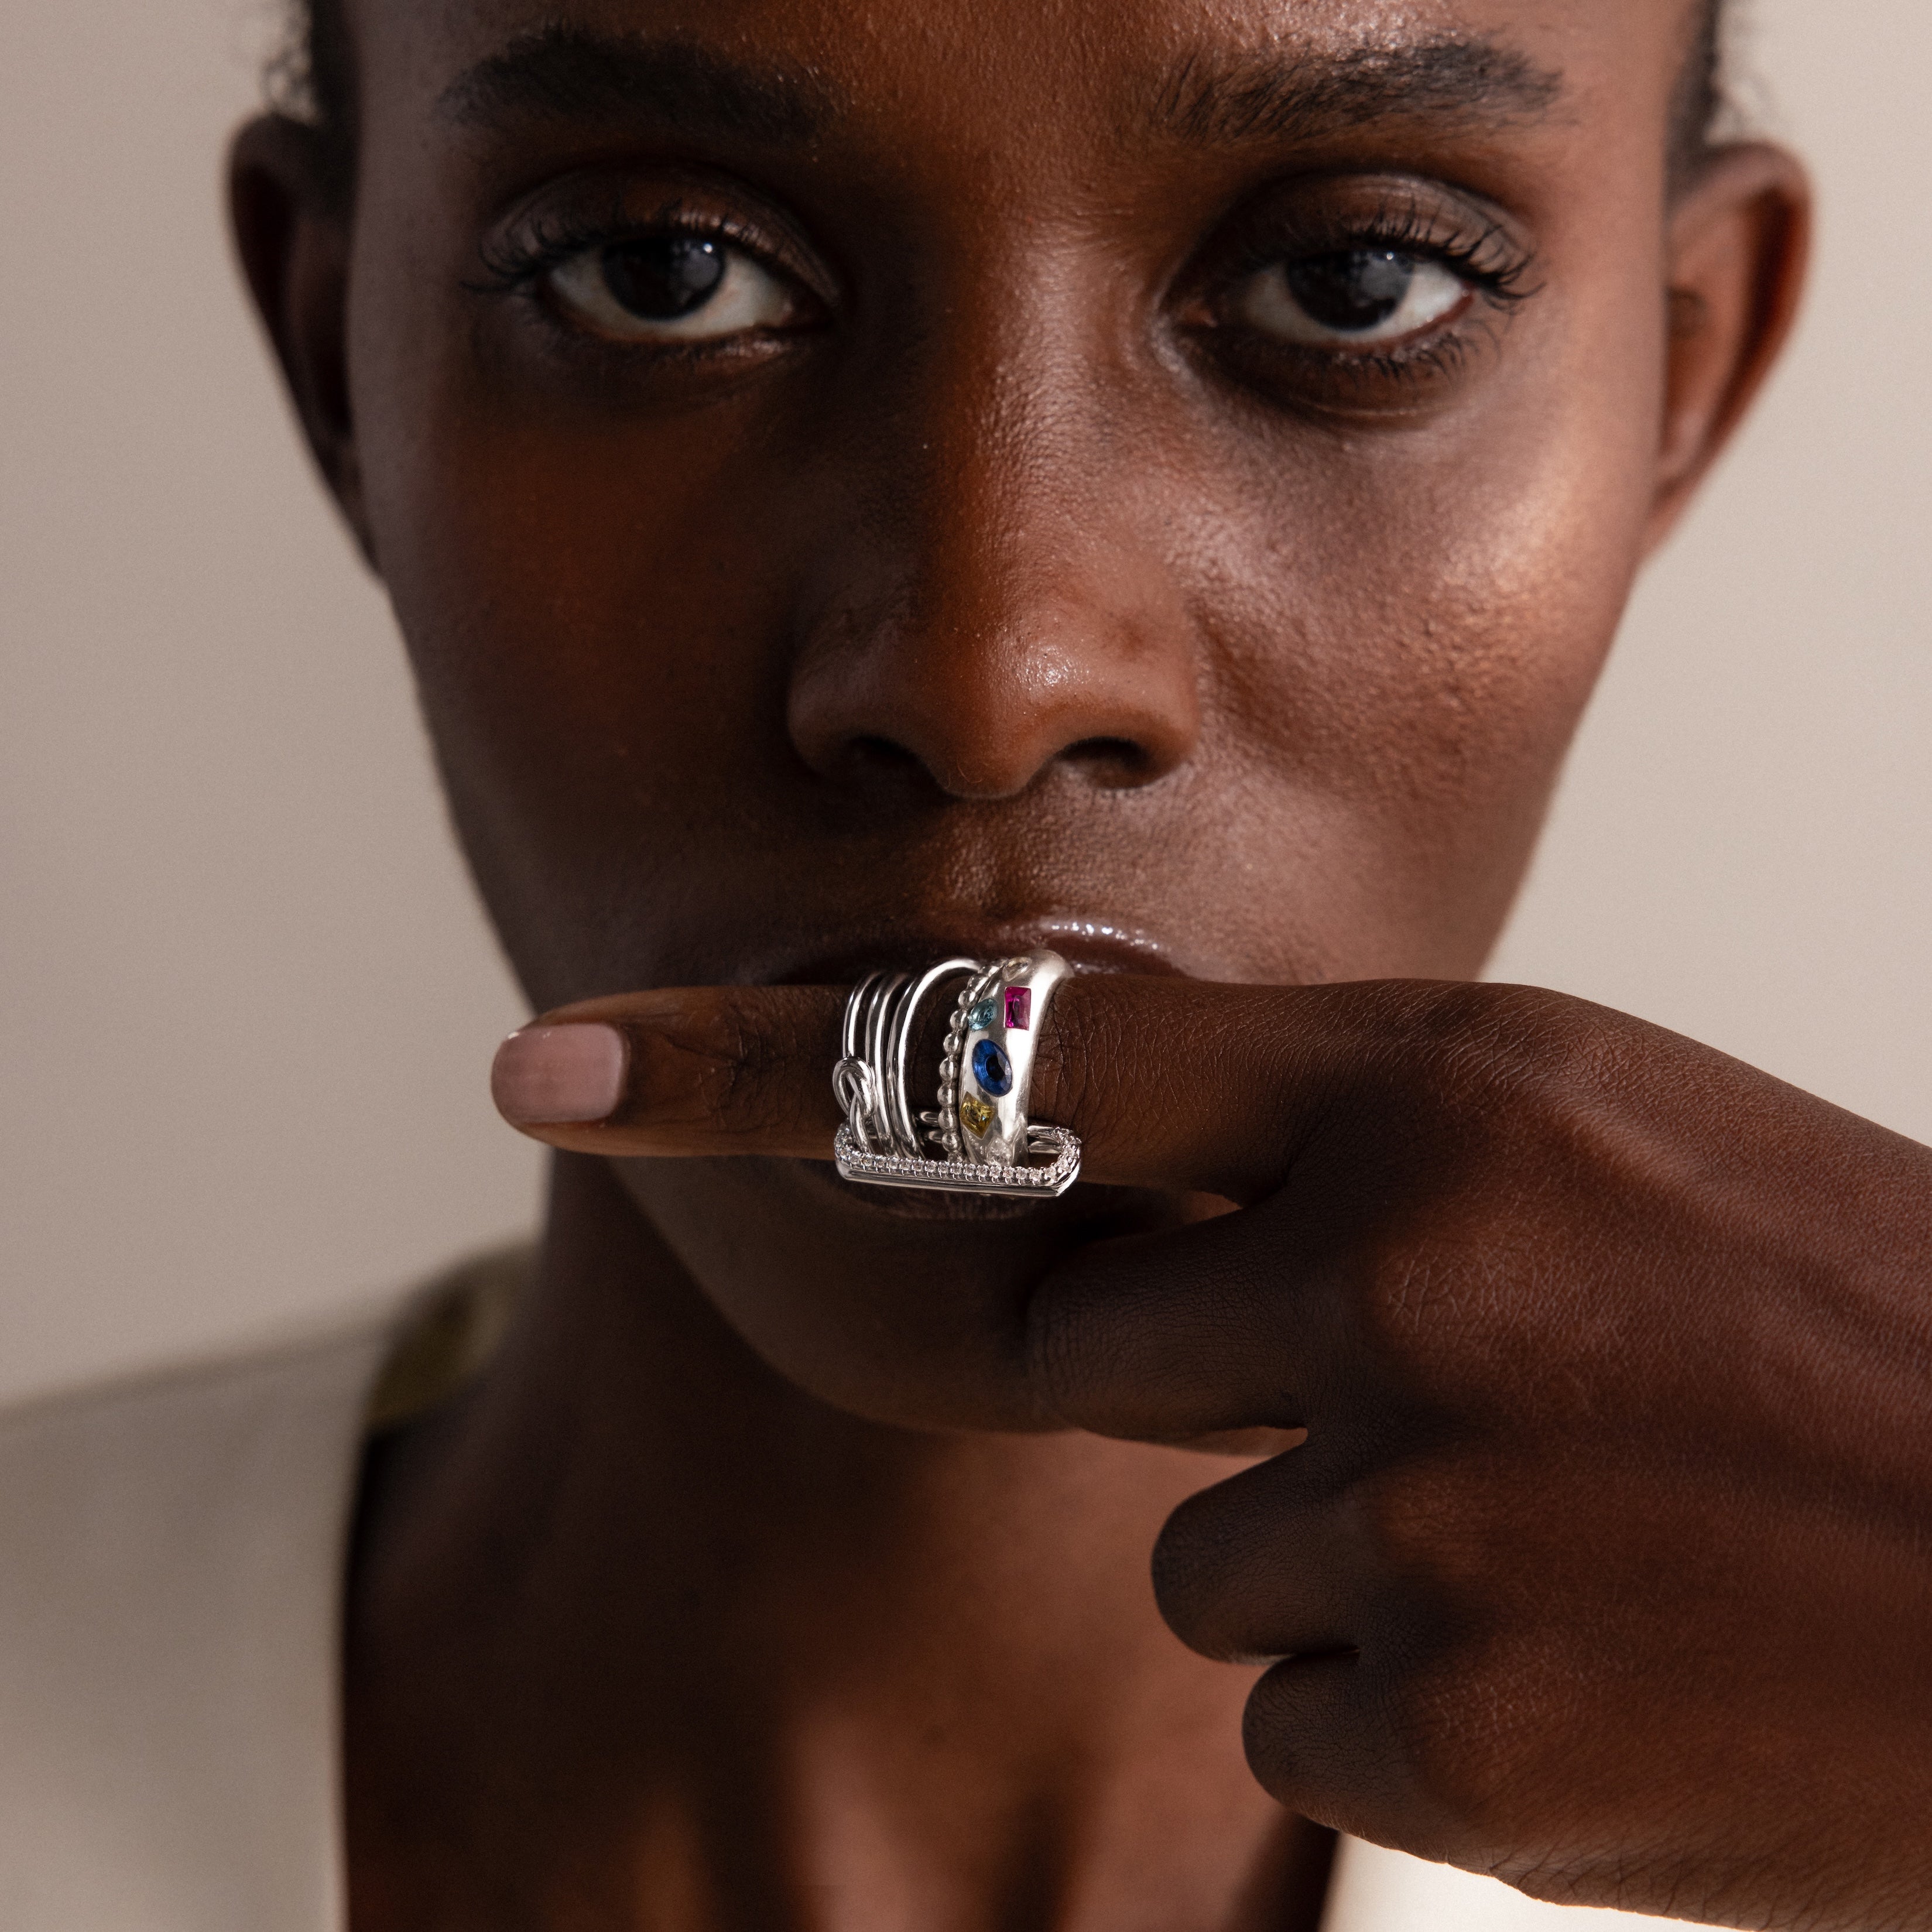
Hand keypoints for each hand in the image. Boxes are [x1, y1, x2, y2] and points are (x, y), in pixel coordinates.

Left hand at [493, 975, 1931, 1930]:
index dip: (756, 1058)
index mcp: (1443, 1091)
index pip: (1026, 1049)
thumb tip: (1163, 1227)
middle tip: (1439, 1397)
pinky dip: (1421, 1708)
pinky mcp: (1449, 1732)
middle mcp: (1395, 1274)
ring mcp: (1416, 1510)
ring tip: (1578, 1540)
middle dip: (1202, 1381)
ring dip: (1352, 1561)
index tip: (557, 1055)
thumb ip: (1355, 1156)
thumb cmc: (1858, 1336)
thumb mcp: (1606, 1147)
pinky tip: (1605, 1670)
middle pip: (1090, 1347)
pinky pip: (1302, 1719)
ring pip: (1213, 1558)